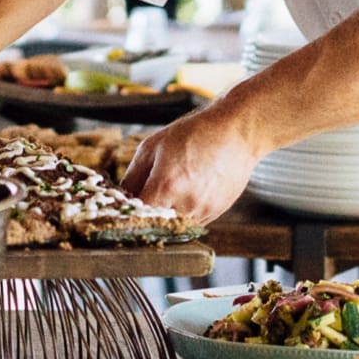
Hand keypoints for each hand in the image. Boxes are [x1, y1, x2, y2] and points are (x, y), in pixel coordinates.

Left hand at [120, 106, 264, 223]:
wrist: (236, 132)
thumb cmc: (193, 133)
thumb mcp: (152, 146)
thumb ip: (133, 176)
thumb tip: (122, 197)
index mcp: (166, 186)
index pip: (137, 216)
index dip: (128, 212)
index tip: (125, 205)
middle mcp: (186, 204)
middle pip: (155, 224)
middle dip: (147, 214)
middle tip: (147, 196)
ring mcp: (203, 211)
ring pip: (174, 226)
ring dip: (167, 214)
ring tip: (174, 188)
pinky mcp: (216, 212)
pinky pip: (192, 222)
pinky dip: (184, 212)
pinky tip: (189, 190)